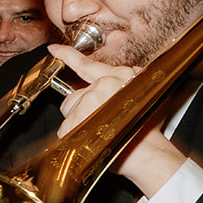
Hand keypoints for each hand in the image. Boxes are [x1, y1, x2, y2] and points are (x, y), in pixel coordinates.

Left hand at [51, 43, 185, 196]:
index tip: (55, 49)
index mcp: (118, 77)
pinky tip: (91, 140)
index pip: (87, 64)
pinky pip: (65, 130)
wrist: (147, 153)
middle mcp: (102, 87)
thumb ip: (132, 80)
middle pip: (74, 95)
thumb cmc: (146, 131)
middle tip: (100, 121)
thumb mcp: (146, 94)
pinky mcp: (74, 124)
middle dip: (81, 107)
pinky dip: (73, 137)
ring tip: (99, 131)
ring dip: (78, 121)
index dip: (68, 55)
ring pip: (69, 111)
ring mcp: (86, 104)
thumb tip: (129, 72)